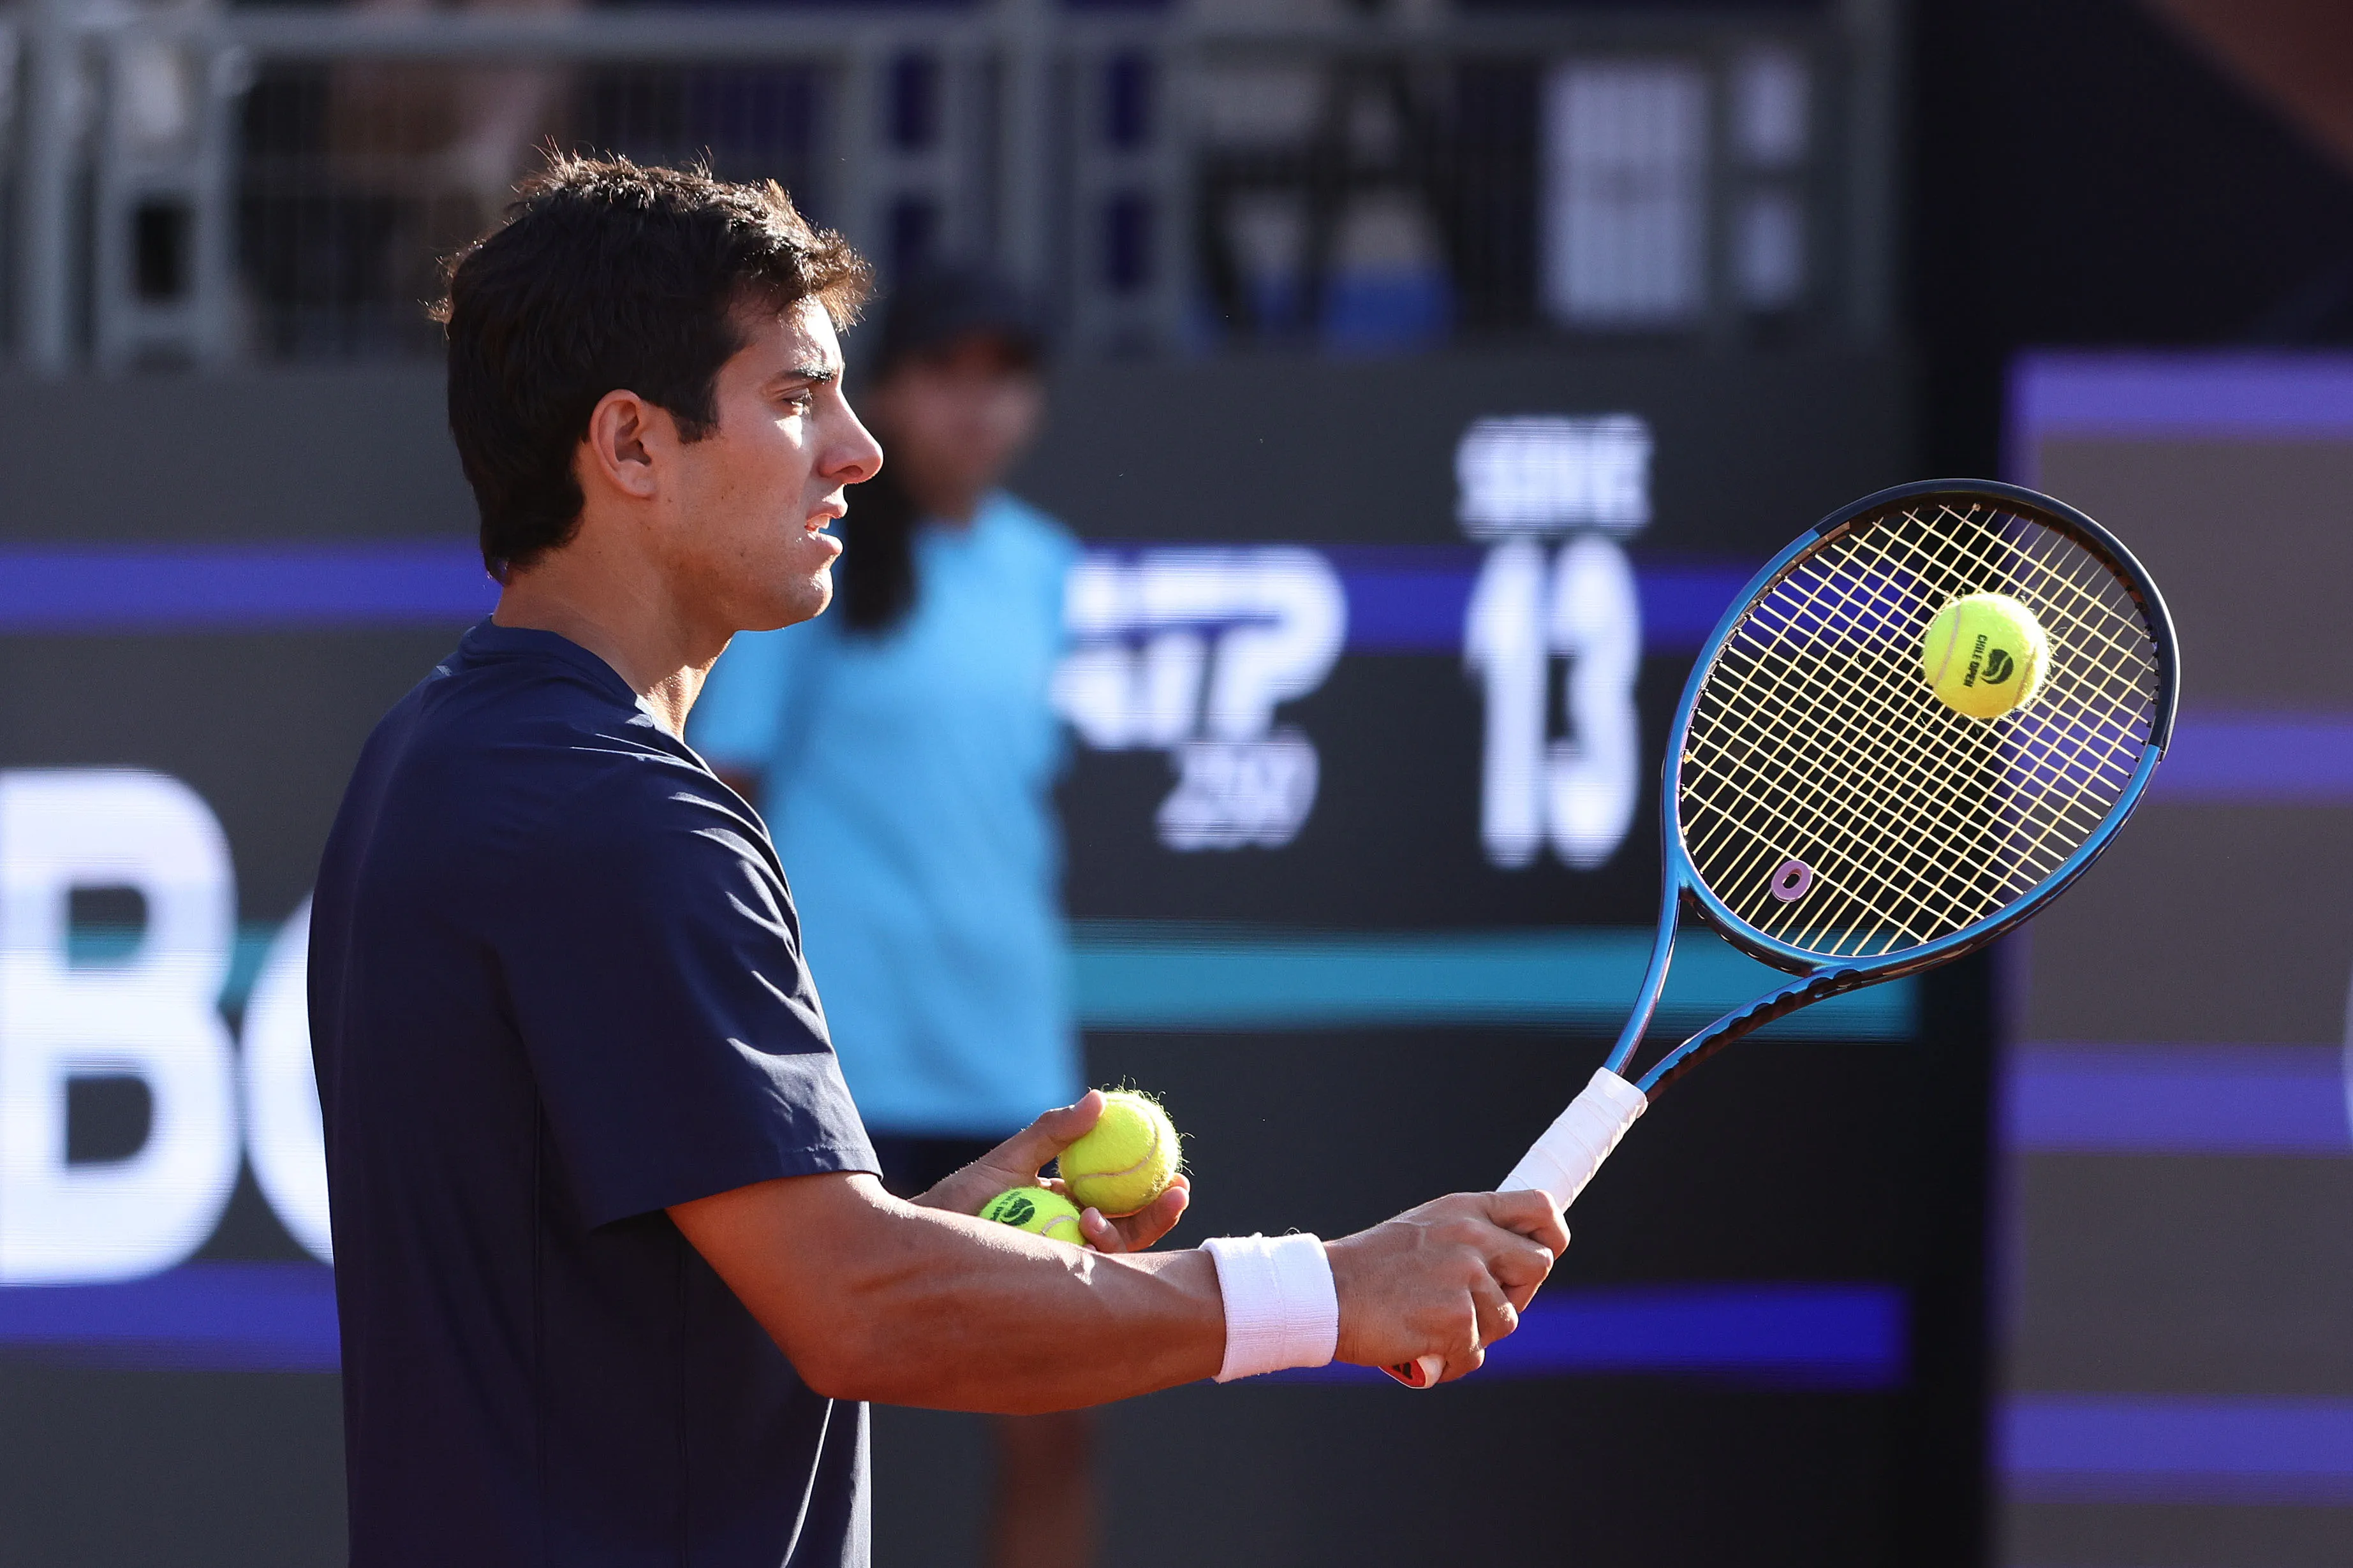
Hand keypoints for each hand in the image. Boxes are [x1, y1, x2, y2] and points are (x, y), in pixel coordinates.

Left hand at [910, 1091, 1191, 1253]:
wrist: (920, 1246)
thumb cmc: (959, 1201)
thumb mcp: (1007, 1159)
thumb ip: (1052, 1132)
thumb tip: (1099, 1099)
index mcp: (1069, 1205)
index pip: (1121, 1196)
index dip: (1153, 1186)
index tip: (1177, 1168)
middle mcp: (1072, 1237)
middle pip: (1131, 1227)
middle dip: (1161, 1215)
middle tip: (1180, 1190)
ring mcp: (1064, 1266)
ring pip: (1117, 1255)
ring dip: (1131, 1234)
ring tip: (1104, 1218)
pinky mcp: (1052, 1290)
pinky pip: (1089, 1274)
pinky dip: (1098, 1252)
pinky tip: (1089, 1227)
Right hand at [1324, 1191, 1567, 1383]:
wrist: (1326, 1295)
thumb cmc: (1370, 1271)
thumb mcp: (1424, 1233)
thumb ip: (1468, 1241)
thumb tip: (1509, 1268)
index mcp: (1464, 1210)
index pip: (1538, 1208)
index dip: (1552, 1234)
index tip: (1545, 1251)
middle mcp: (1471, 1236)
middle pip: (1538, 1266)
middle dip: (1513, 1295)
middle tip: (1472, 1308)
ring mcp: (1466, 1276)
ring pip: (1506, 1320)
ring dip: (1474, 1335)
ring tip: (1430, 1328)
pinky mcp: (1457, 1318)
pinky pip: (1476, 1354)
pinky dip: (1451, 1361)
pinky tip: (1420, 1348)